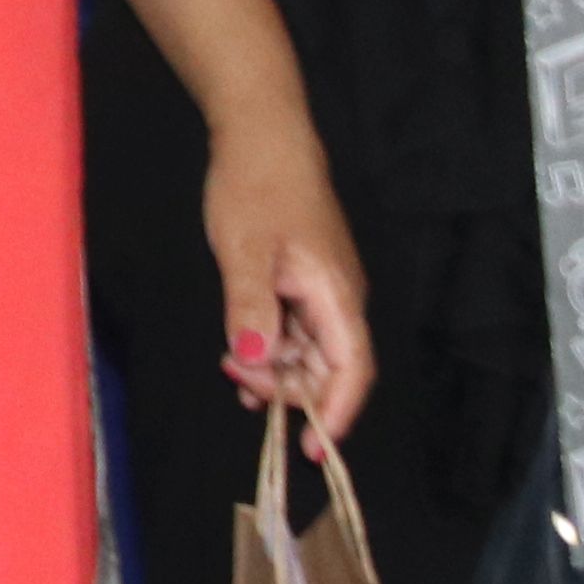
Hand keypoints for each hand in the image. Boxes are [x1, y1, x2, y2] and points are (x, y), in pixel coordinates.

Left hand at [202, 118, 376, 438]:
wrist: (262, 136)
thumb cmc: (257, 187)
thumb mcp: (244, 251)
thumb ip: (250, 307)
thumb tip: (254, 360)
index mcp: (337, 295)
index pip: (352, 371)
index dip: (336, 413)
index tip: (309, 447)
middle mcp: (339, 298)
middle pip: (329, 369)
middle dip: (289, 389)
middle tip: (237, 383)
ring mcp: (322, 290)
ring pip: (309, 352)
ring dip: (276, 369)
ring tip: (231, 368)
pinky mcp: (303, 281)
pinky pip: (295, 330)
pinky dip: (271, 348)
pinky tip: (241, 353)